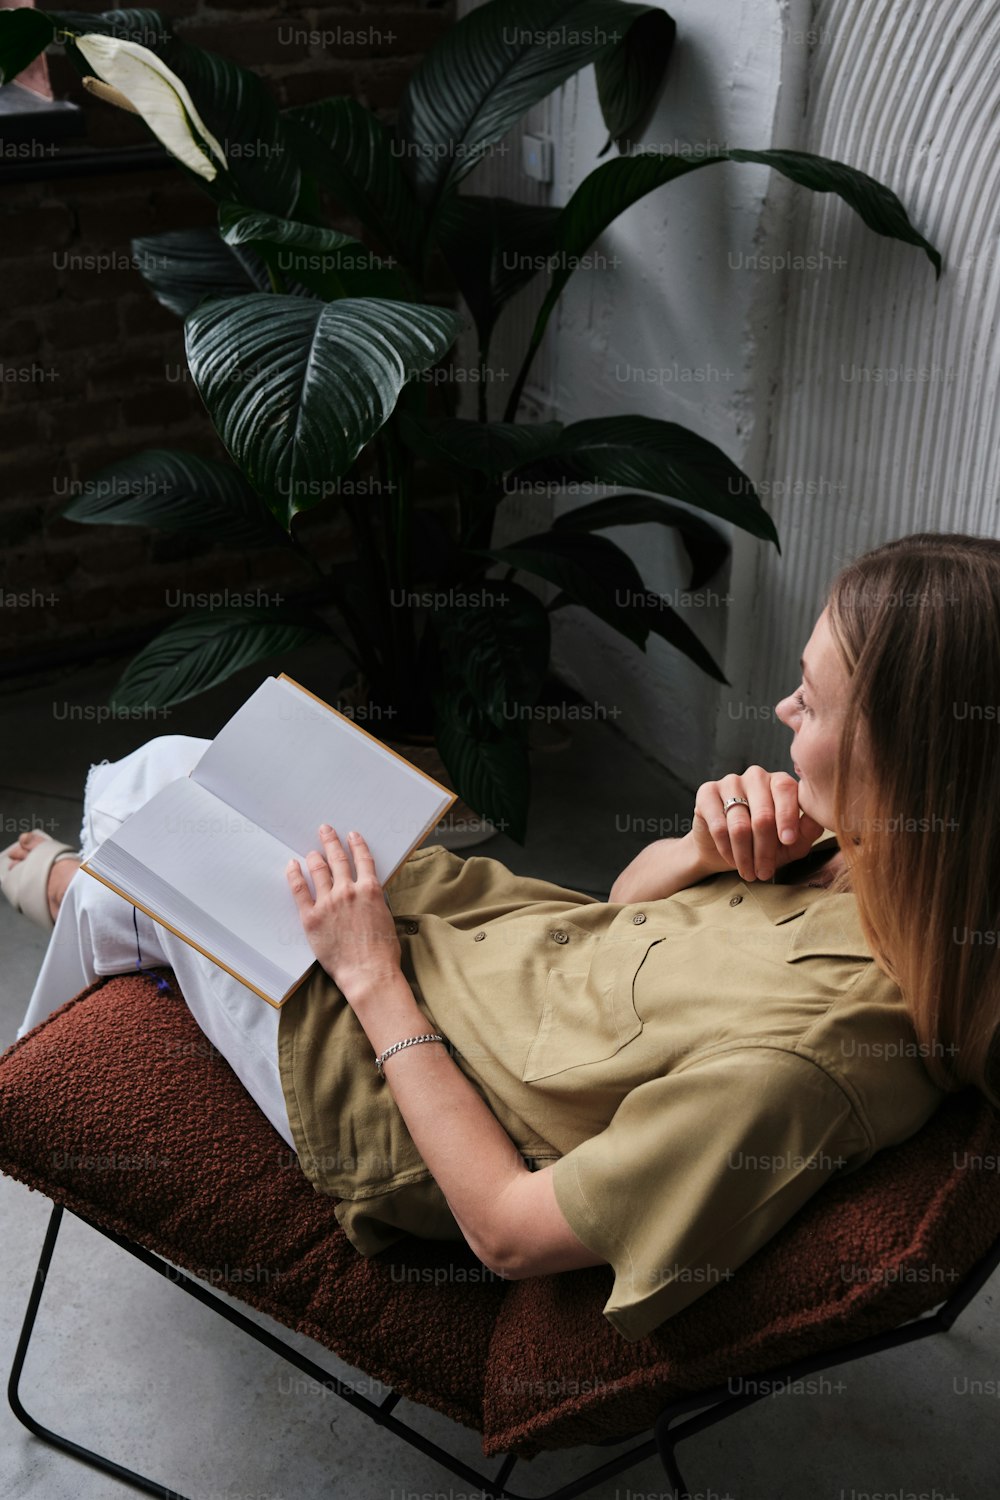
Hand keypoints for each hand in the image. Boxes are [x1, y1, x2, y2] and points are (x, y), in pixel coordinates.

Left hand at [285, 826, 401, 997]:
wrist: (368, 973)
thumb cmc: (382, 951)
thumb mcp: (385, 917)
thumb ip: (374, 900)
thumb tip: (366, 891)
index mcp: (370, 890)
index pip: (363, 859)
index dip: (357, 845)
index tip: (352, 835)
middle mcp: (349, 890)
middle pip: (338, 859)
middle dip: (331, 841)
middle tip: (325, 830)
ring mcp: (329, 902)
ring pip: (319, 870)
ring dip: (316, 856)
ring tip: (312, 850)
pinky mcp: (311, 917)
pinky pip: (299, 889)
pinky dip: (295, 874)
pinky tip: (292, 865)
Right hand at [689, 767, 825, 882]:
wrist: (723, 850)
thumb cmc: (763, 844)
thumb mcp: (789, 844)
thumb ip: (806, 832)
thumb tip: (820, 820)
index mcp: (780, 782)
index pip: (786, 790)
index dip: (787, 817)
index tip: (788, 841)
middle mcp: (756, 776)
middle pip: (763, 813)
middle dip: (765, 849)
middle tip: (765, 873)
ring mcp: (730, 782)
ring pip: (740, 824)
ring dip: (745, 855)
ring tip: (749, 872)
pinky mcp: (706, 792)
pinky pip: (719, 825)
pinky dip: (727, 848)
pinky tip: (732, 860)